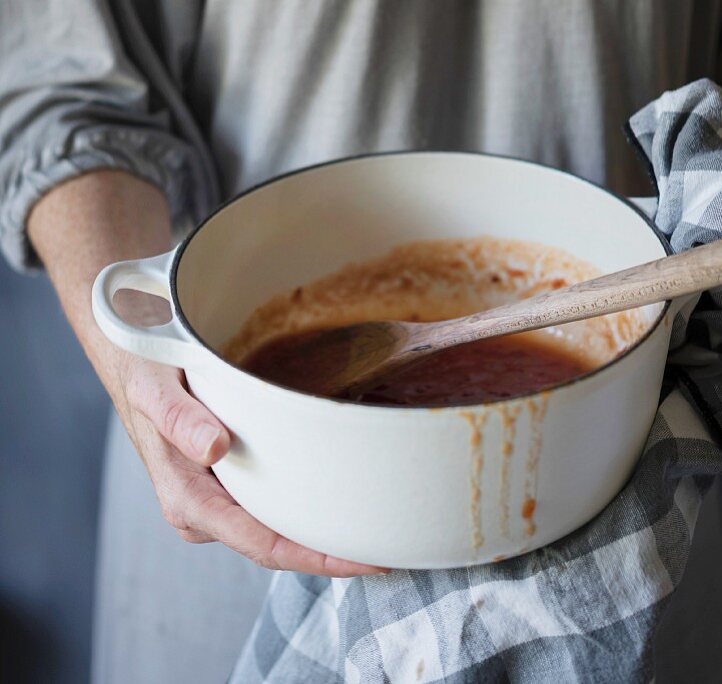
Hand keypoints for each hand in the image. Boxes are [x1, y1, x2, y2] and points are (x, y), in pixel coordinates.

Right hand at [112, 355, 386, 576]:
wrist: (132, 360)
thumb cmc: (145, 372)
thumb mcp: (155, 387)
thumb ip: (179, 419)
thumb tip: (213, 449)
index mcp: (187, 498)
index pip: (262, 544)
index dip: (317, 558)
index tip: (365, 560)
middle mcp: (202, 509)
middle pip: (276, 545)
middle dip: (329, 554)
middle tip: (390, 549)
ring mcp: (215, 498)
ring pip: (275, 527)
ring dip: (319, 532)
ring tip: (375, 528)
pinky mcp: (226, 482)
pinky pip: (270, 502)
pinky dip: (305, 504)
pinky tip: (339, 497)